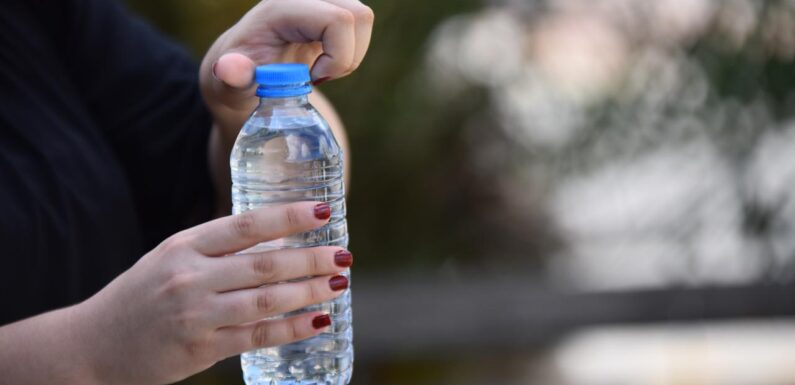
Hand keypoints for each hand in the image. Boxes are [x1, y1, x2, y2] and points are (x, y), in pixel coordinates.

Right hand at [76, 202, 351, 383]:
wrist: (91, 345)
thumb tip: (282, 243)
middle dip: (309, 258)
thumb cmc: (141, 296)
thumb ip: (219, 251)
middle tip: (343, 254)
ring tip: (339, 283)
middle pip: (263, 263)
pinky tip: (319, 321)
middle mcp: (189, 277)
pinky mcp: (200, 349)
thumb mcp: (171, 259)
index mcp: (184, 246)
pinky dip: (292, 328)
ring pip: (265, 300)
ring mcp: (195, 315)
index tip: (323, 212)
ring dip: (308, 292)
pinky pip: (257, 337)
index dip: (288, 217)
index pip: (245, 225)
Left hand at [199, 0, 374, 129]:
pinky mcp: (330, 8)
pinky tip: (324, 62)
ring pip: (363, 19)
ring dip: (349, 55)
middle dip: (346, 57)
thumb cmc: (238, 77)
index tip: (312, 79)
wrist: (243, 69)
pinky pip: (360, 24)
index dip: (337, 57)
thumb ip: (232, 77)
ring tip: (320, 70)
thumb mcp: (230, 84)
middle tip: (318, 77)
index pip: (338, 20)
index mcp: (281, 8)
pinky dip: (350, 51)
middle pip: (358, 15)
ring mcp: (319, 0)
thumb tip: (229, 68)